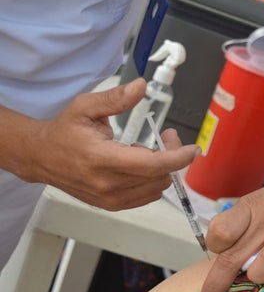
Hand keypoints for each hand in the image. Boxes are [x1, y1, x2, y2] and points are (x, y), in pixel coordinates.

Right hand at [18, 79, 199, 209]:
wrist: (42, 157)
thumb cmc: (64, 131)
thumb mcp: (86, 107)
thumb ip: (116, 98)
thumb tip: (140, 86)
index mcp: (102, 159)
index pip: (152, 165)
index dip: (178, 157)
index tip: (193, 149)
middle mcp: (108, 184)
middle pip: (160, 176)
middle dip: (171, 155)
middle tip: (165, 137)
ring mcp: (110, 198)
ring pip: (157, 187)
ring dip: (161, 168)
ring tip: (145, 150)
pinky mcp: (112, 205)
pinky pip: (147, 196)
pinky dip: (152, 180)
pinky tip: (139, 165)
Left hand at [199, 162, 263, 291]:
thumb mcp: (262, 201)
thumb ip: (245, 226)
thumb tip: (224, 252)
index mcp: (251, 208)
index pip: (219, 233)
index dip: (213, 248)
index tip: (216, 254)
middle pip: (232, 258)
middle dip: (216, 286)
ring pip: (263, 267)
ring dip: (259, 276)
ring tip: (263, 272)